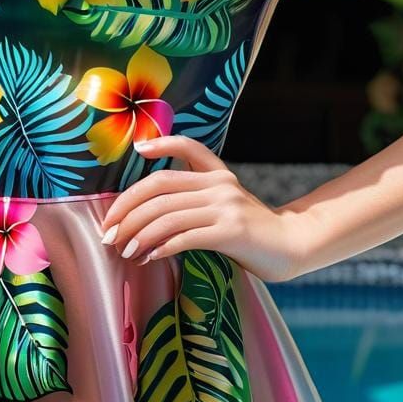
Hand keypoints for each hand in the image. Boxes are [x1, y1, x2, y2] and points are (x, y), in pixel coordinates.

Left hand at [98, 134, 314, 282]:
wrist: (293, 247)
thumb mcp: (228, 203)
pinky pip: (186, 236)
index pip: (184, 148)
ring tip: (124, 250)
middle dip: (128, 208)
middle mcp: (219, 184)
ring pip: (168, 214)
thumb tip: (155, 211)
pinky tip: (149, 256)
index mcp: (218, 173)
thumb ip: (201, 198)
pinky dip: (162, 246)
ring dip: (139, 233)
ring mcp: (226, 206)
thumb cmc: (254, 231)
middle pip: (161, 187)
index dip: (160, 144)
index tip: (137, 150)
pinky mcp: (231, 232)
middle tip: (109, 231)